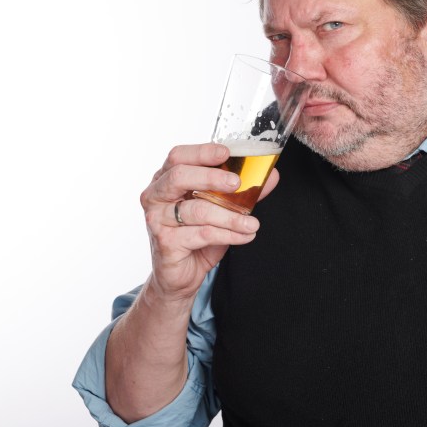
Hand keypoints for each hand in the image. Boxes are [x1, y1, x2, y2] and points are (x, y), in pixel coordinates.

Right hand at [140, 142, 278, 301]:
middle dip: (212, 178)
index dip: (202, 152)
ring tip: (252, 223)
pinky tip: (244, 236)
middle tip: (237, 183)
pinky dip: (227, 234)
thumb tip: (270, 176)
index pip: (179, 156)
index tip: (226, 152)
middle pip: (180, 176)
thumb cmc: (196, 234)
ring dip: (230, 216)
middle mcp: (156, 195)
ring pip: (197, 210)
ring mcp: (157, 219)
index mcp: (166, 179)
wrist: (180, 275)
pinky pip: (201, 234)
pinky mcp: (165, 242)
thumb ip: (242, 191)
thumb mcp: (220, 208)